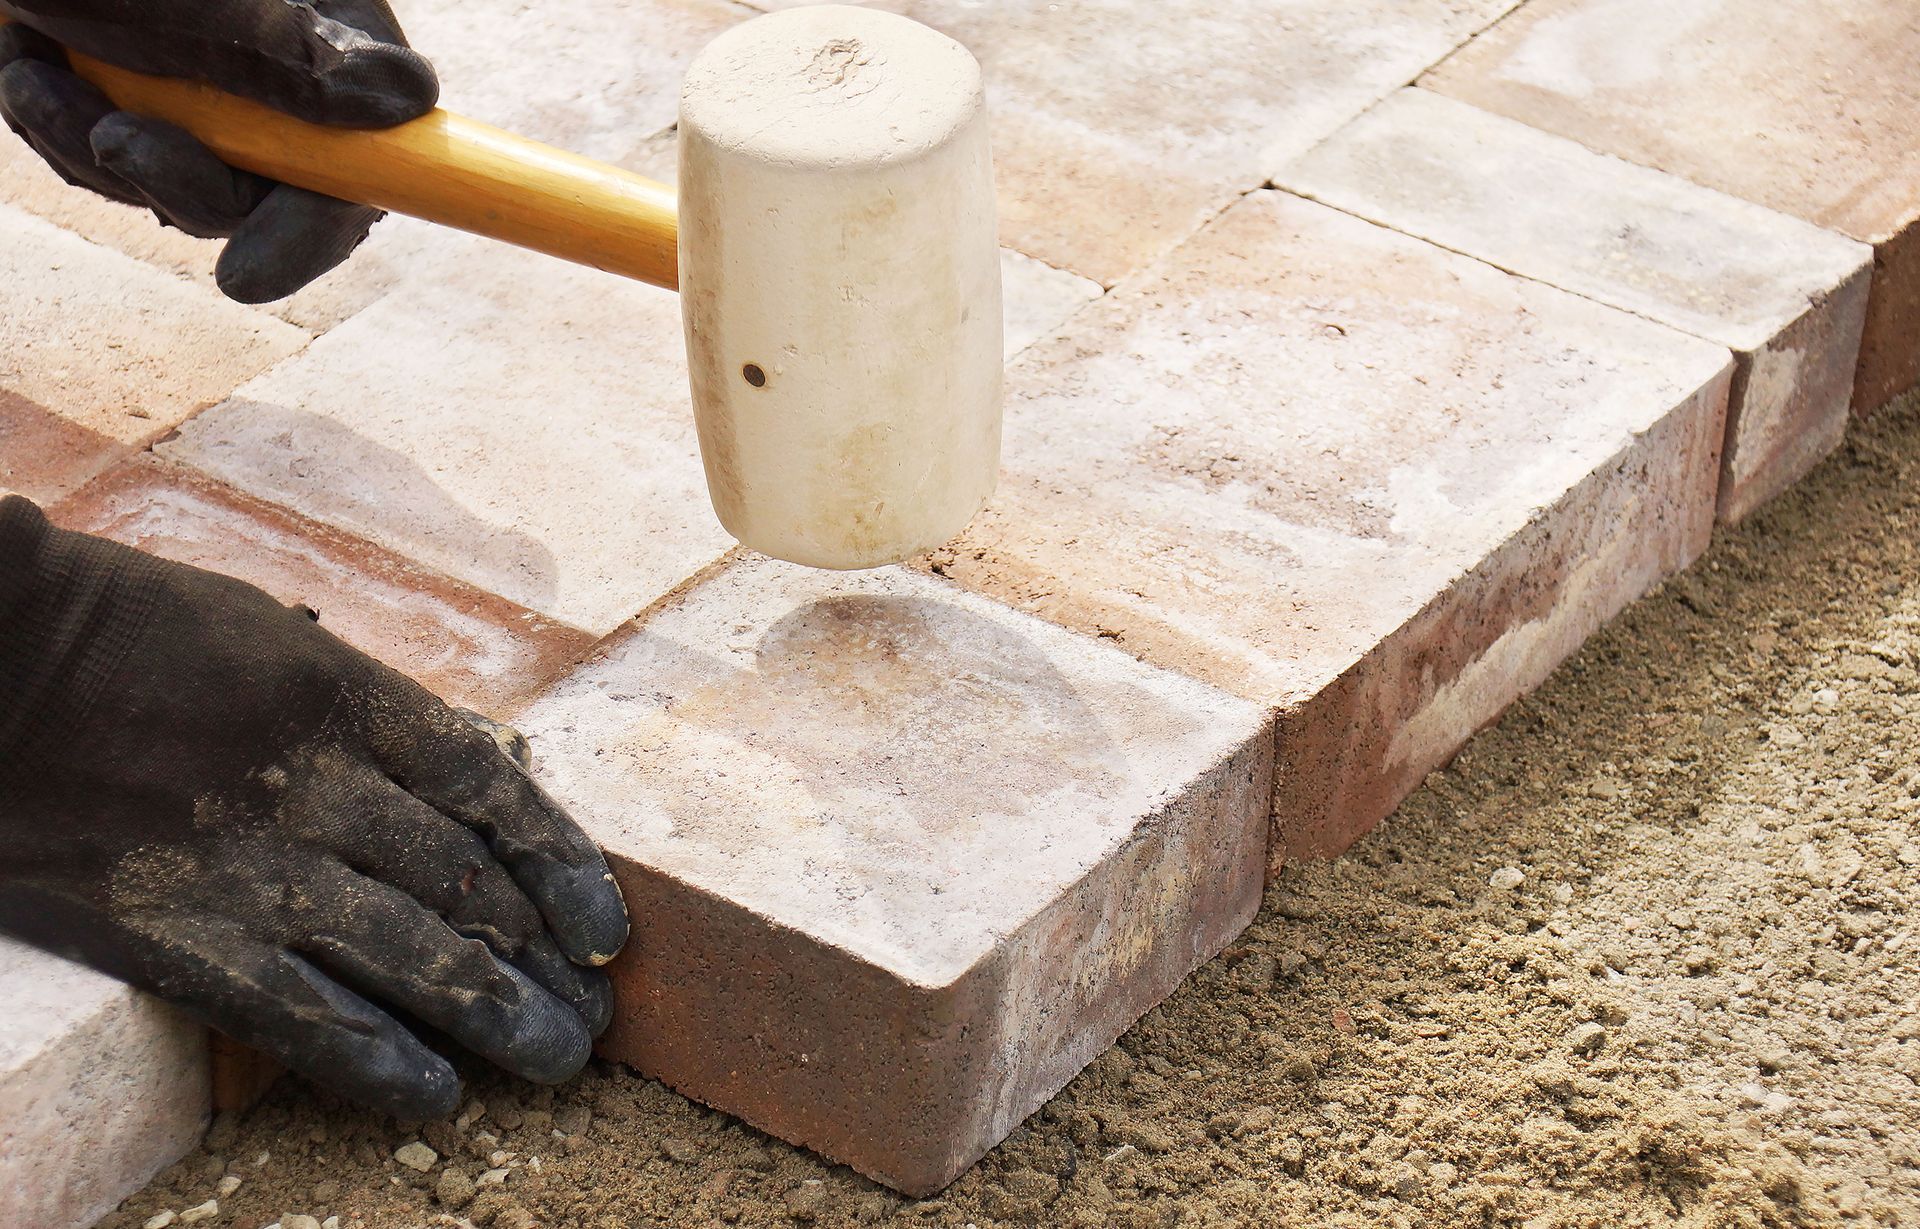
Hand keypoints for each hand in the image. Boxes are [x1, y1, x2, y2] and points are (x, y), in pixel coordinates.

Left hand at [0, 0, 437, 301]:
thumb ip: (294, 52)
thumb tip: (406, 98)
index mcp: (327, 37)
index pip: (360, 159)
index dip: (308, 231)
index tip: (242, 277)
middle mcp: (279, 70)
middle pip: (261, 189)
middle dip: (178, 183)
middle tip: (114, 140)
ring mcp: (207, 89)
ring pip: (177, 184)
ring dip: (95, 152)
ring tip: (36, 77)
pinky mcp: (137, 95)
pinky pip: (114, 163)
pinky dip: (65, 132)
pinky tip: (31, 69)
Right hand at [0, 497, 628, 1117]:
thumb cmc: (126, 635)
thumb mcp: (272, 637)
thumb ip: (364, 714)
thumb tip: (451, 781)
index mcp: (348, 697)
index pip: (493, 793)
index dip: (563, 866)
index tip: (606, 925)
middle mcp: (318, 784)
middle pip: (467, 886)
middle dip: (544, 959)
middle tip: (592, 1014)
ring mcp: (250, 866)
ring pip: (410, 956)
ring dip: (495, 1015)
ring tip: (554, 1058)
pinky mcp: (179, 934)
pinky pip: (301, 1014)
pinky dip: (376, 1058)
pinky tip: (433, 1092)